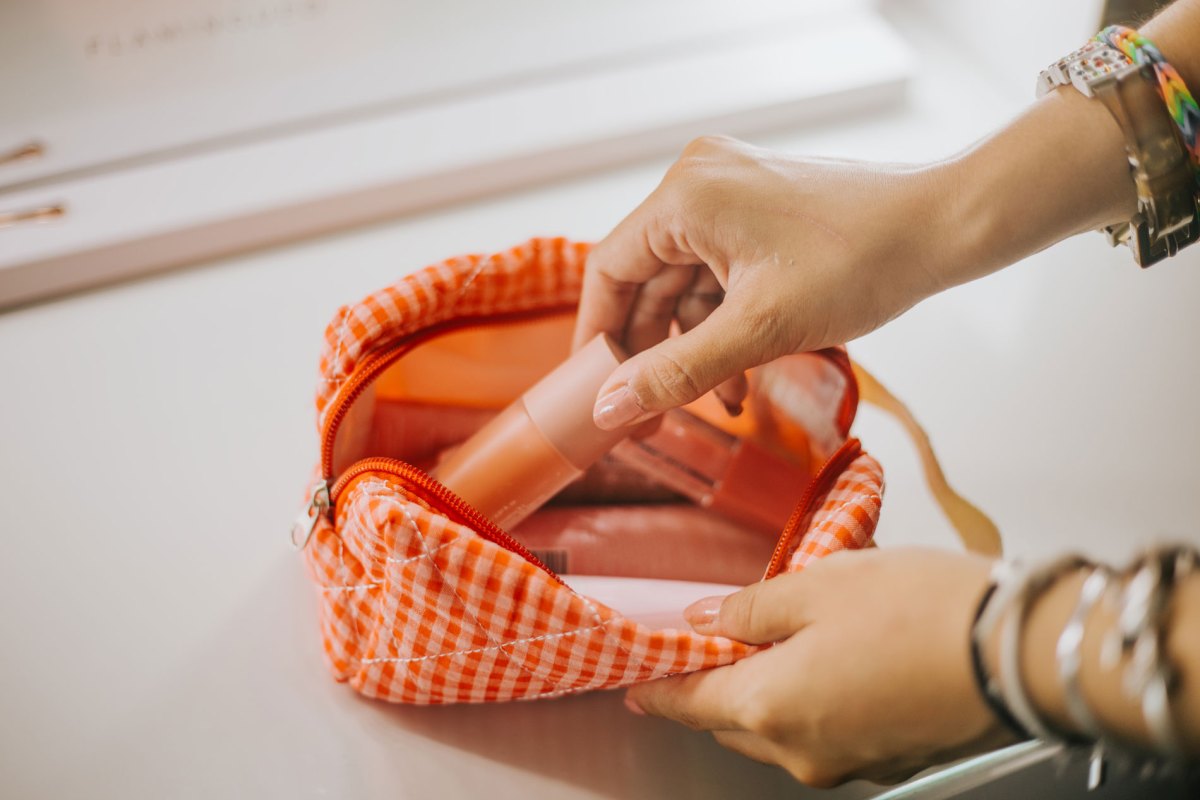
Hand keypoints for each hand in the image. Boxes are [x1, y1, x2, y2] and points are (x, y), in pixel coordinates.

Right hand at [574, 135, 958, 429]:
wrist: (942, 229)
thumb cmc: (860, 262)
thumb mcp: (758, 329)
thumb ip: (677, 372)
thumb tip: (610, 409)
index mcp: (685, 196)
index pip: (609, 271)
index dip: (597, 336)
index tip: (591, 389)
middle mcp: (698, 183)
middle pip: (646, 281)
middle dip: (653, 352)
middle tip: (650, 413)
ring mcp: (730, 194)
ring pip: (686, 285)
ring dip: (695, 347)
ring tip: (721, 402)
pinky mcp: (757, 212)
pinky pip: (719, 275)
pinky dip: (725, 325)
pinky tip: (745, 376)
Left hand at [625, 548, 1016, 786]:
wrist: (1018, 651)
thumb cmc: (919, 611)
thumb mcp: (817, 585)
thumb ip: (750, 608)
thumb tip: (707, 619)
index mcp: (771, 707)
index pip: (690, 702)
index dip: (659, 688)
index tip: (636, 681)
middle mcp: (803, 750)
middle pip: (731, 722)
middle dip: (712, 688)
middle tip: (703, 649)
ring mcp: (849, 760)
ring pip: (778, 731)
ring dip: (764, 692)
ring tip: (771, 641)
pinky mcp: (888, 756)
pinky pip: (825, 731)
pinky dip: (810, 700)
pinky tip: (826, 658)